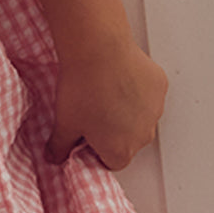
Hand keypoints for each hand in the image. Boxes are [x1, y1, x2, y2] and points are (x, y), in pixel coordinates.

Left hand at [46, 38, 167, 171]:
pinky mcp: (159, 87)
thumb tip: (54, 157)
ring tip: (104, 90)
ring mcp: (155, 110)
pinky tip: (119, 76)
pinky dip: (137, 89)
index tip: (86, 133)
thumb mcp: (63, 123)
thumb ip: (59, 147)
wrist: (98, 50)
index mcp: (121, 151)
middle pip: (128, 141)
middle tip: (92, 109)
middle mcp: (144, 136)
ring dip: (127, 110)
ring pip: (140, 117)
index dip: (97, 148)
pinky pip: (148, 94)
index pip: (111, 162)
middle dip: (113, 130)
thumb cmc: (82, 88)